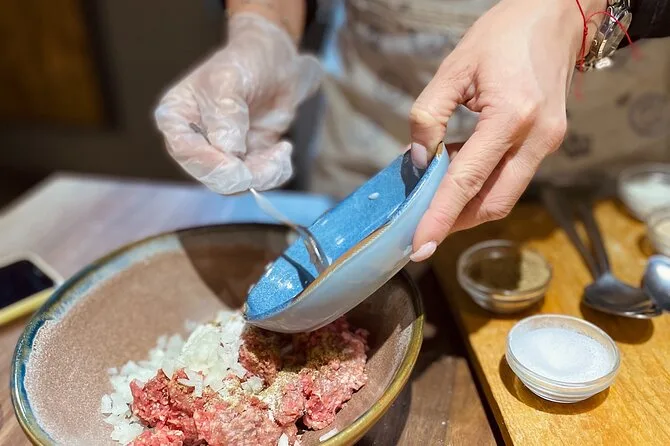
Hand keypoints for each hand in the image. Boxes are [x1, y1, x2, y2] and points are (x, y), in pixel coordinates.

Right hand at [154, 13, 321, 194]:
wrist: (277, 62)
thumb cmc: (245, 61)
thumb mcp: (230, 79)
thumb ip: (225, 114)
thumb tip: (226, 149)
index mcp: (177, 118)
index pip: (183, 150)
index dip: (209, 162)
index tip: (236, 161)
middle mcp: (195, 141)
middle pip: (210, 176)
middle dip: (242, 174)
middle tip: (270, 160)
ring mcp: (221, 155)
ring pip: (237, 185)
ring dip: (264, 174)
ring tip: (281, 150)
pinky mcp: (247, 161)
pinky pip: (260, 182)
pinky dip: (276, 172)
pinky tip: (283, 149)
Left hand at [408, 0, 605, 260]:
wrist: (556, 15)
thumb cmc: (503, 35)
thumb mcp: (453, 68)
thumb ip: (429, 116)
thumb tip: (418, 158)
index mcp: (511, 116)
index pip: (467, 181)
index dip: (441, 217)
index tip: (421, 246)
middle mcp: (536, 137)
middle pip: (493, 202)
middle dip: (457, 222)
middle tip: (424, 230)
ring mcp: (548, 142)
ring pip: (505, 195)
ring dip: (470, 206)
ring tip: (436, 201)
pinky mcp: (549, 141)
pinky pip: (513, 177)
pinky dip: (484, 185)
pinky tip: (459, 177)